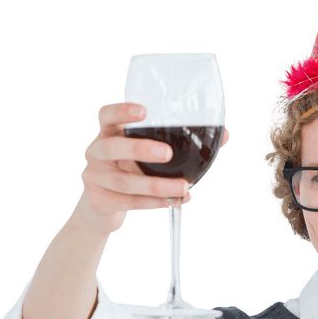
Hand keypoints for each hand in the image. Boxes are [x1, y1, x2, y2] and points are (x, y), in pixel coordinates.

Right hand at [74, 102, 229, 233]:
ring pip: (124, 181)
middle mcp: (96, 152)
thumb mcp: (148, 154)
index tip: (144, 111)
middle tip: (167, 153)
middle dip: (140, 150)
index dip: (122, 111)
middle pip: (111, 147)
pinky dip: (154, 202)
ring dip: (156, 185)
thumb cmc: (133, 170)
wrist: (103, 207)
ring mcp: (94, 177)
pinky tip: (174, 201)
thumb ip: (180, 143)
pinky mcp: (98, 200)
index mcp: (109, 133)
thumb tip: (224, 135)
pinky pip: (129, 202)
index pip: (107, 115)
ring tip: (183, 188)